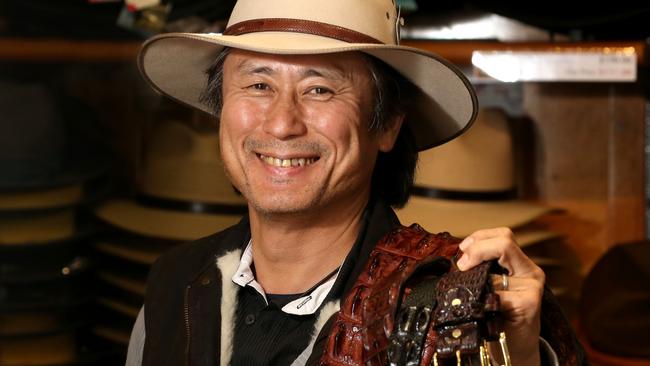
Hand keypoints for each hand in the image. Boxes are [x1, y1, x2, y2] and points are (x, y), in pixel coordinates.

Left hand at [456, 227, 543, 365]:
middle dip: (477, 249)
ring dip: (476, 282)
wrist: (514, 351)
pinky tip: (480, 310)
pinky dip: (483, 300)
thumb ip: (482, 269)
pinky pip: (496, 295)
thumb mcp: (491, 288)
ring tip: (472, 296)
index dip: (479, 238)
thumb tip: (459, 258)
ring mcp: (532, 287)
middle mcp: (531, 272)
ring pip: (496, 271)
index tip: (463, 251)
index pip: (503, 235)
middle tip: (462, 265)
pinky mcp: (529, 304)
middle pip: (504, 242)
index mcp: (521, 264)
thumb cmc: (498, 317)